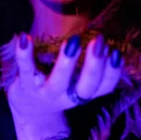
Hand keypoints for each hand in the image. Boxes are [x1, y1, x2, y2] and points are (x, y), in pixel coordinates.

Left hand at [7, 33, 122, 125]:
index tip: (117, 53)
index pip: (104, 88)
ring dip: (66, 62)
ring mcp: (45, 92)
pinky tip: (25, 37)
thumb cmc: (58, 85)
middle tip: (99, 41)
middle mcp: (67, 96)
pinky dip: (24, 54)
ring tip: (73, 41)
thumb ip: (89, 63)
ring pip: (57, 82)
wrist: (27, 107)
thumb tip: (104, 32)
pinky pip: (25, 70)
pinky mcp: (24, 84)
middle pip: (85, 88)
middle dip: (94, 65)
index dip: (112, 73)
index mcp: (83, 92)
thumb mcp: (76, 80)